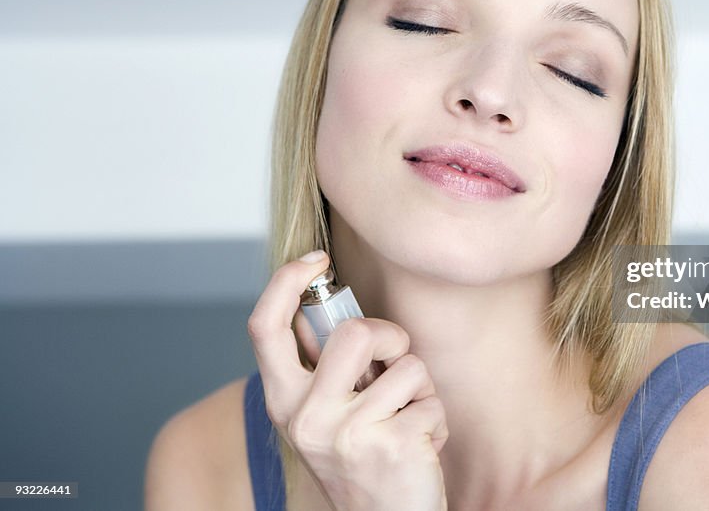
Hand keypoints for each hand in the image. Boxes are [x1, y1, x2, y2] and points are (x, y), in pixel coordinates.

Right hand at [248, 250, 448, 509]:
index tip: (316, 259)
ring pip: (407, 366)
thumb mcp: (326, 414)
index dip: (286, 281)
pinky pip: (431, 402)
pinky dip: (435, 420)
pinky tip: (419, 446)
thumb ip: (325, 367)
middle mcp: (305, 416)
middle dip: (392, 338)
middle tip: (395, 362)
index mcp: (283, 400)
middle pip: (355, 332)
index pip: (264, 327)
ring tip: (406, 419)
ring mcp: (346, 433)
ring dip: (420, 389)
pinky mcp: (390, 445)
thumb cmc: (362, 458)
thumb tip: (335, 303)